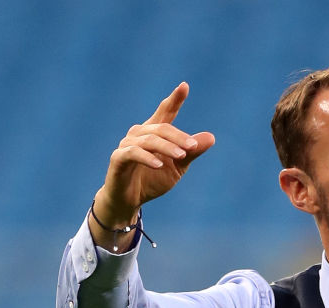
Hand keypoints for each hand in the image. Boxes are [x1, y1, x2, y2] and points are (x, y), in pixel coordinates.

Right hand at [93, 82, 215, 227]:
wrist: (130, 200)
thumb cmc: (152, 180)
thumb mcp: (178, 167)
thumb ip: (191, 152)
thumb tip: (211, 137)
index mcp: (154, 132)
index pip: (165, 112)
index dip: (174, 99)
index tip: (184, 86)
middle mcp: (139, 133)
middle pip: (161, 128)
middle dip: (178, 136)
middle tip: (193, 147)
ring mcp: (126, 144)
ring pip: (149, 140)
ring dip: (166, 147)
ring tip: (181, 156)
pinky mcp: (118, 159)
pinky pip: (132, 153)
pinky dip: (147, 157)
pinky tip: (159, 164)